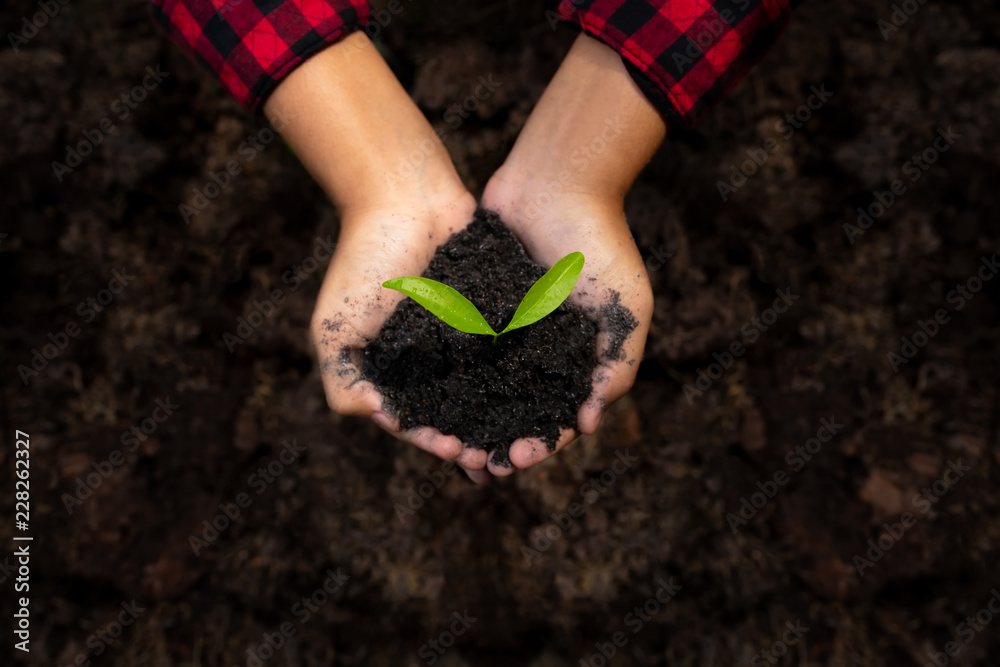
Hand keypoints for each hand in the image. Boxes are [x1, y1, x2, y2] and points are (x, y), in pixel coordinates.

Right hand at [311, 193, 495, 477]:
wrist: (405, 199)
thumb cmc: (364, 261)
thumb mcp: (334, 328)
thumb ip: (342, 381)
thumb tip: (374, 418)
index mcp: (391, 369)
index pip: (413, 420)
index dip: (433, 442)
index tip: (455, 450)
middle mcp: (428, 359)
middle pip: (454, 413)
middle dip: (474, 440)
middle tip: (495, 459)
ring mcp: (462, 337)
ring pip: (486, 390)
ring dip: (501, 419)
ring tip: (521, 439)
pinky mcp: (494, 313)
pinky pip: (511, 351)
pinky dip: (523, 376)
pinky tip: (542, 396)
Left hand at [478, 33, 665, 475]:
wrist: (557, 181)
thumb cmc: (601, 244)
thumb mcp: (626, 308)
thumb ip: (617, 364)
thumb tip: (589, 423)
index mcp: (576, 359)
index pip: (558, 416)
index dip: (541, 442)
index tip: (519, 458)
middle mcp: (537, 350)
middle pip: (513, 411)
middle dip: (495, 440)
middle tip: (474, 463)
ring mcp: (503, 330)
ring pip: (479, 388)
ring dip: (464, 419)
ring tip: (442, 441)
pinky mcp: (472, 307)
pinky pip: (453, 349)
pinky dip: (440, 375)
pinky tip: (420, 396)